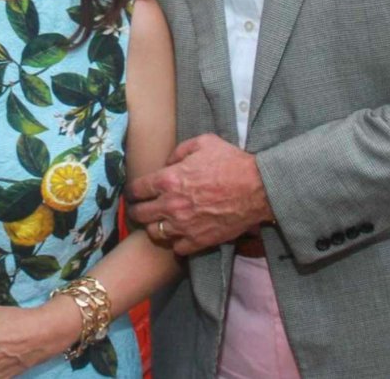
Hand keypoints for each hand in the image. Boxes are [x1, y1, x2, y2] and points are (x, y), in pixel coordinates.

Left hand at [126, 133, 273, 254]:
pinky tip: (180, 234)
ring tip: (159, 222)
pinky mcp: (198, 241)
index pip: (136, 189)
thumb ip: (179, 151)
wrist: (257, 188)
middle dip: (136, 210)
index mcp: (169, 179)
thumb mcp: (203, 142)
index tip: (133, 193)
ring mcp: (184, 226)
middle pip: (140, 214)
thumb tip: (167, 163)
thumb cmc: (231, 162)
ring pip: (154, 233)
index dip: (132, 191)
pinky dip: (176, 242)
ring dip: (154, 227)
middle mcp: (171, 205)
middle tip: (138, 209)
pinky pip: (176, 248)